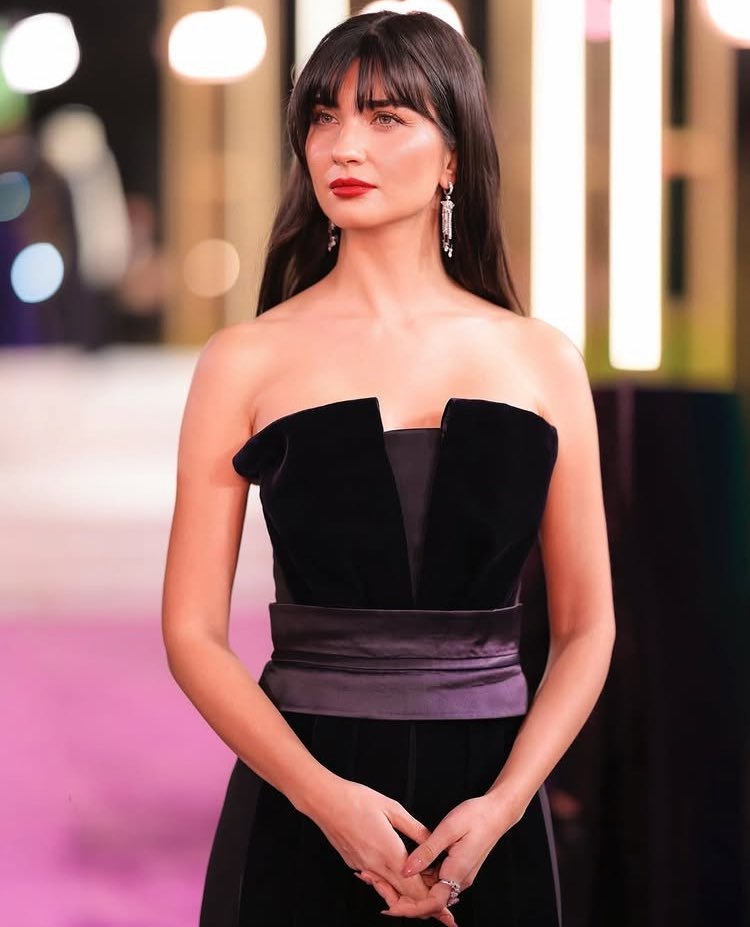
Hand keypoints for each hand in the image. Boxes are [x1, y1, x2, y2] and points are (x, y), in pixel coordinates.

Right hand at [305, 775, 456, 924]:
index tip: (448, 904)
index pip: (415, 888)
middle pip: (405, 897)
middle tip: (445, 912)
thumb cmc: (356, 799)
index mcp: (389, 853)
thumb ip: (415, 829)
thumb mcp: (392, 808)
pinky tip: (400, 878)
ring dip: (408, 898)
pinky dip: (392, 886)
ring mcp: (363, 867)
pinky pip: (377, 882)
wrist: (324, 801)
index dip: (433, 898)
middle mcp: (375, 866)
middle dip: (425, 905)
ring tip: (425, 897)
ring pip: (390, 893)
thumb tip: (432, 841)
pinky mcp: (355, 864)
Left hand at [356, 793, 519, 921]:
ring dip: (411, 888)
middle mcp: (459, 879)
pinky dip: (420, 878)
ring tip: (385, 877)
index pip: (431, 903)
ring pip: (431, 890)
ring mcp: (459, 874)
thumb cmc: (476, 816)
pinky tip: (407, 867)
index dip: (409, 908)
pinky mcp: (457, 868)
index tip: (389, 907)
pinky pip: (436, 880)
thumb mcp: (447, 830)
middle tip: (379, 885)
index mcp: (457, 872)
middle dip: (404, 899)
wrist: (498, 812)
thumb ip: (426, 851)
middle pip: (429, 900)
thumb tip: (406, 870)